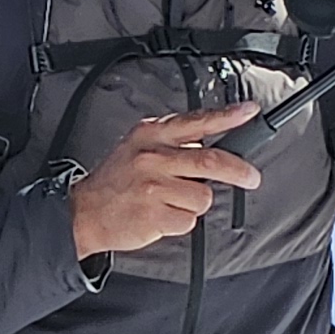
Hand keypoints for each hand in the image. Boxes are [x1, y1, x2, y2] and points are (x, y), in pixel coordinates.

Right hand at [65, 103, 259, 257]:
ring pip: (203, 196)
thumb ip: (171, 142)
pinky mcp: (154, 214)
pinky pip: (189, 220)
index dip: (227, 117)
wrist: (83, 212)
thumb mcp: (137, 146)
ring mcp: (153, 186)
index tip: (249, 111)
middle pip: (210, 160)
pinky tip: (161, 215)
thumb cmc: (116, 181)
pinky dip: (181, 222)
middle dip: (238, 171)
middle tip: (251, 177)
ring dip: (194, 203)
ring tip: (169, 201)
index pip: (196, 121)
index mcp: (150, 134)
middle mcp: (153, 157)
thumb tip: (210, 144)